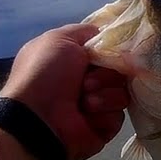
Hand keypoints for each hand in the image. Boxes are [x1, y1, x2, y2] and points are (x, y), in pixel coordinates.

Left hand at [0, 24, 129, 159]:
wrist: (38, 118)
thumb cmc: (46, 74)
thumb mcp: (60, 39)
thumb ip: (86, 32)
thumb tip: (107, 35)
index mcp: (76, 61)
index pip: (109, 51)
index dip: (112, 51)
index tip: (108, 53)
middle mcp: (86, 81)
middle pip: (119, 71)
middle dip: (105, 75)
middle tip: (86, 82)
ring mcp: (96, 106)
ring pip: (122, 93)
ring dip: (104, 95)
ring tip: (84, 102)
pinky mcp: (103, 128)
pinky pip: (118, 116)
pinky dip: (104, 114)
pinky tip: (86, 115)